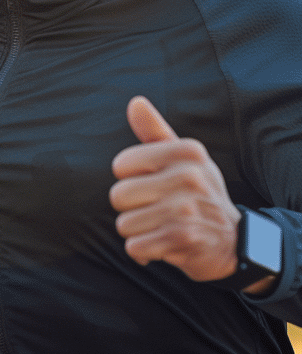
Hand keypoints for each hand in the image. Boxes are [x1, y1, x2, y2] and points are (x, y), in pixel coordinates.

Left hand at [110, 95, 241, 283]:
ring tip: (163, 227)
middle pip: (118, 196)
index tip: (154, 182)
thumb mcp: (184, 159)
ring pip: (124, 224)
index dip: (130, 178)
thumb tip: (135, 102)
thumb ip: (155, 131)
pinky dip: (143, 252)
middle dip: (131, 209)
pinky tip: (165, 245)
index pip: (121, 165)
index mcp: (188, 152)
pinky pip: (134, 247)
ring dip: (138, 232)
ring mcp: (187, 209)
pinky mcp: (184, 239)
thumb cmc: (198, 193)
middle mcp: (190, 177)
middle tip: (158, 210)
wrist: (235, 242)